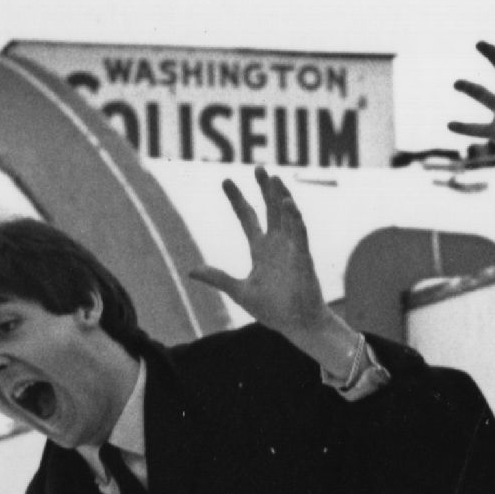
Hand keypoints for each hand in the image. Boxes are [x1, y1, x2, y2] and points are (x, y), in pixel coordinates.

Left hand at [188, 169, 339, 353]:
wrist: (297, 325)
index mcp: (261, 250)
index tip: (226, 181)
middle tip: (258, 167)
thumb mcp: (239, 292)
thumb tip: (192, 271)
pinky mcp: (303, 258)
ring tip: (274, 178)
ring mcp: (291, 249)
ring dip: (281, 196)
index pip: (248, 218)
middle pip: (269, 209)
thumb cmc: (273, 310)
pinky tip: (288, 204)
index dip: (237, 200)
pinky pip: (299, 234)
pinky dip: (294, 219)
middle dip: (263, 189)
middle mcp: (276, 245)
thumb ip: (218, 278)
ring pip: (286, 216)